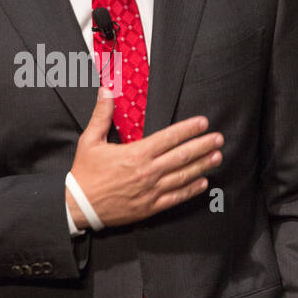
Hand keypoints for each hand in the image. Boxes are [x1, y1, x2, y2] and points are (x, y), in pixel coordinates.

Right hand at [67, 82, 222, 228]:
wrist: (79, 206)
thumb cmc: (85, 174)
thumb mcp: (89, 141)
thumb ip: (102, 115)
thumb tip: (106, 91)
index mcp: (136, 153)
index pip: (169, 137)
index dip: (188, 129)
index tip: (203, 123)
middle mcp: (148, 171)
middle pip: (182, 156)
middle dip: (203, 146)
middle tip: (219, 139)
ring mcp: (151, 191)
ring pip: (183, 176)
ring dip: (202, 165)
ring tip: (217, 157)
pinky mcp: (150, 207)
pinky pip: (176, 197)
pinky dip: (191, 190)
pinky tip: (203, 182)